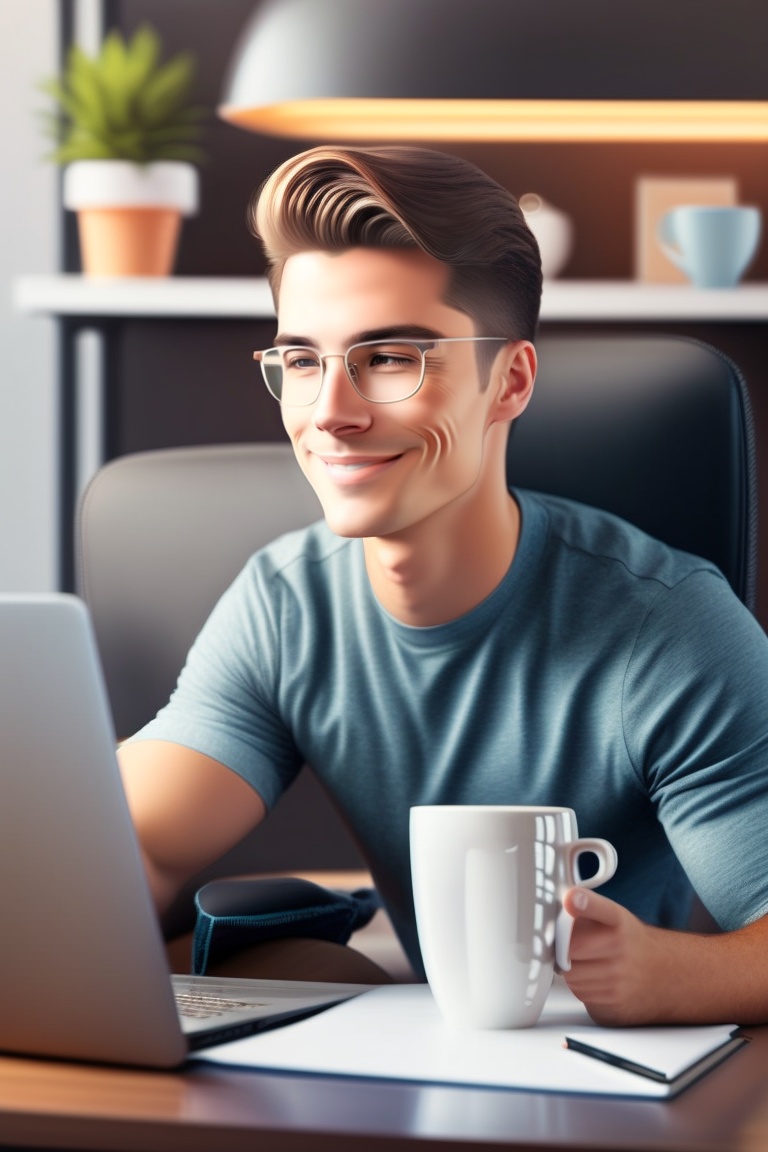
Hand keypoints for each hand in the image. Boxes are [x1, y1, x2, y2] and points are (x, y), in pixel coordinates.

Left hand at [561, 887, 671, 1025]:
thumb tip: (548, 911)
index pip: (599, 907)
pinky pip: (580, 993)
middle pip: (570, 948)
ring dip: (571, 969)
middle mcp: (621, 947)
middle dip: (564, 948)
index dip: (583, 902)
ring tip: (590, 963)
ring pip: (571, 974)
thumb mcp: (611, 917)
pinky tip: (597, 978)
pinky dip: (581, 986)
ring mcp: (620, 976)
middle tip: (574, 946)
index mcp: (617, 919)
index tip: (570, 898)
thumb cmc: (627, 942)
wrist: (663, 972)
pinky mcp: (615, 1001)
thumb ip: (582, 910)